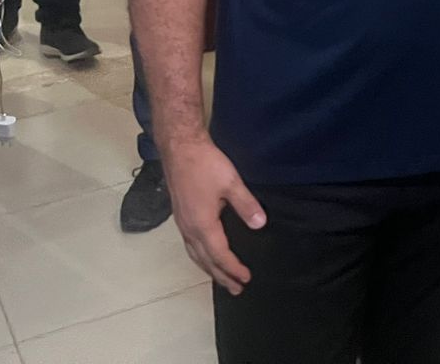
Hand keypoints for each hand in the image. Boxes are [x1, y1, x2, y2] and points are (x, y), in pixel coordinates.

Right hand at [162, 138, 266, 292]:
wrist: (180, 148)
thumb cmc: (205, 164)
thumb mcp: (231, 183)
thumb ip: (246, 205)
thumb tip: (260, 225)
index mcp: (202, 224)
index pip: (220, 255)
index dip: (233, 268)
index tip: (246, 279)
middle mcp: (189, 229)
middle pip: (205, 260)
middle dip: (221, 276)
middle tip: (236, 289)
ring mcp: (182, 223)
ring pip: (195, 254)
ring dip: (209, 268)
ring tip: (221, 279)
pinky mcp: (180, 215)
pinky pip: (189, 245)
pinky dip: (200, 256)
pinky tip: (205, 254)